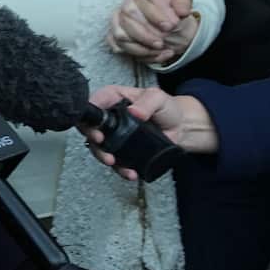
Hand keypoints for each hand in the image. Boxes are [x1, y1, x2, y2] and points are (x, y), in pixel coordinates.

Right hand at [82, 87, 217, 176]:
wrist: (181, 127)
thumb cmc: (167, 108)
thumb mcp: (158, 98)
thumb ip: (147, 102)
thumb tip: (134, 112)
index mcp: (113, 98)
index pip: (94, 103)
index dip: (89, 115)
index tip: (96, 127)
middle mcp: (110, 116)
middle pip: (90, 127)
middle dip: (93, 138)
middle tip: (101, 144)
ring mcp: (115, 135)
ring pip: (99, 146)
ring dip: (103, 156)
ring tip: (113, 162)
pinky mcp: (122, 150)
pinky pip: (116, 161)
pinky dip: (120, 168)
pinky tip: (129, 172)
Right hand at [106, 0, 197, 65]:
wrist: (171, 20)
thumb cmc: (174, 4)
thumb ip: (183, 0)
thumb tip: (181, 11)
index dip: (159, 11)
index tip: (173, 23)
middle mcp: (127, 3)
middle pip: (130, 13)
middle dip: (149, 26)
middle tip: (167, 34)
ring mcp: (120, 19)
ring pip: (122, 32)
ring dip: (143, 42)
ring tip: (161, 46)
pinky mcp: (118, 35)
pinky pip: (119, 45)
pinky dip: (138, 52)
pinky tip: (156, 54)